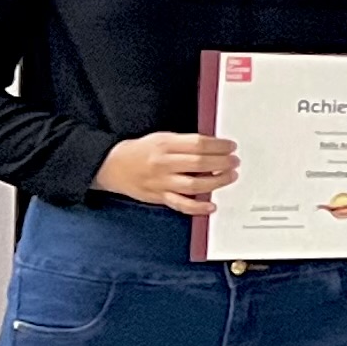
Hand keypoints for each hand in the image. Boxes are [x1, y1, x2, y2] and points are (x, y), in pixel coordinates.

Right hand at [97, 131, 238, 215]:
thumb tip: (214, 146)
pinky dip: (198, 207)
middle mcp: (163, 164)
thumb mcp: (161, 138)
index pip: (198, 144)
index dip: (219, 145)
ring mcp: (161, 182)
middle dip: (223, 162)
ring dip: (217, 181)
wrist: (112, 166)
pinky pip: (181, 204)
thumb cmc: (141, 151)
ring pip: (194, 184)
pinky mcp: (159, 197)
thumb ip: (185, 143)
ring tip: (230, 176)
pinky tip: (211, 206)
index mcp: (164, 145)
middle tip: (234, 161)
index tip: (231, 146)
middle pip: (199, 163)